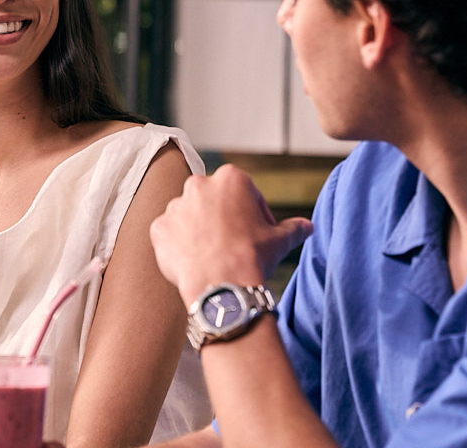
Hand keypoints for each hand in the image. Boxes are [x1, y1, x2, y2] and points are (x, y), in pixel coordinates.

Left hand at [149, 164, 312, 300]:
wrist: (221, 287)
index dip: (254, 215)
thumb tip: (307, 227)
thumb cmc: (252, 257)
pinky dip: (178, 246)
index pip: (244, 193)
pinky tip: (193, 262)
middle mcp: (199, 185)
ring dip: (198, 231)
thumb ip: (294, 228)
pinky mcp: (158, 228)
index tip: (257, 234)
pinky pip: (169, 235)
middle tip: (233, 245)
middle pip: (213, 201)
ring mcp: (175, 206)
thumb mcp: (280, 240)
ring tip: (212, 256)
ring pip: (188, 216)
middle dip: (222, 219)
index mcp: (231, 178)